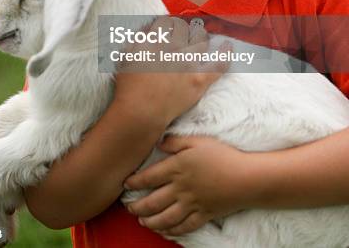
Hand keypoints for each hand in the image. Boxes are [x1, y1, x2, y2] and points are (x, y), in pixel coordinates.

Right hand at [114, 17, 227, 127]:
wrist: (141, 112)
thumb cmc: (129, 86)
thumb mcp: (127, 55)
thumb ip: (139, 39)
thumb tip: (150, 30)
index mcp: (155, 40)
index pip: (165, 22)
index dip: (166, 24)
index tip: (167, 27)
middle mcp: (173, 47)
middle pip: (184, 28)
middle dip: (183, 28)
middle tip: (182, 31)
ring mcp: (188, 63)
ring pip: (201, 40)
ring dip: (200, 35)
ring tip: (200, 34)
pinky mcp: (199, 80)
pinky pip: (218, 65)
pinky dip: (225, 54)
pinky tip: (228, 46)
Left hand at [124, 135, 249, 235]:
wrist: (246, 177)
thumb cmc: (222, 155)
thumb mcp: (198, 140)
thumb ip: (176, 141)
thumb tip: (158, 141)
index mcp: (177, 168)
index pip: (149, 177)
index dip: (134, 182)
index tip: (125, 184)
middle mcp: (181, 189)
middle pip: (152, 202)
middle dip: (137, 206)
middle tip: (128, 208)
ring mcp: (192, 204)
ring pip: (165, 218)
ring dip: (150, 221)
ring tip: (142, 221)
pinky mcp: (203, 215)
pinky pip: (184, 227)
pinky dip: (171, 231)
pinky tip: (165, 230)